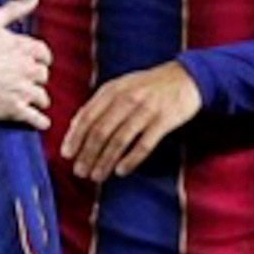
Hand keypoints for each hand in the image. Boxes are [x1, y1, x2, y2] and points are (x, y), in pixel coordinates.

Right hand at [0, 0, 45, 128]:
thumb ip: (15, 9)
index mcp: (24, 48)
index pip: (44, 53)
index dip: (40, 56)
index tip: (36, 60)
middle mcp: (28, 70)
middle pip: (43, 75)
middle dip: (38, 77)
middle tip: (29, 79)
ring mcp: (22, 91)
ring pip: (42, 97)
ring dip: (39, 97)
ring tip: (33, 99)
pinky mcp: (14, 110)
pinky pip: (35, 119)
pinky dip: (40, 121)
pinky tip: (41, 123)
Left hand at [61, 57, 207, 180]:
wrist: (186, 77)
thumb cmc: (148, 85)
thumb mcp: (122, 86)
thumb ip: (100, 103)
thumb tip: (75, 126)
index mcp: (113, 89)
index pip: (88, 116)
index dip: (75, 137)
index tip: (67, 154)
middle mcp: (127, 98)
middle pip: (101, 131)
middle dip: (87, 154)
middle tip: (80, 171)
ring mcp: (146, 109)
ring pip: (120, 140)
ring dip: (105, 161)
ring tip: (96, 176)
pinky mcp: (164, 121)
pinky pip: (144, 144)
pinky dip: (131, 159)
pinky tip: (121, 171)